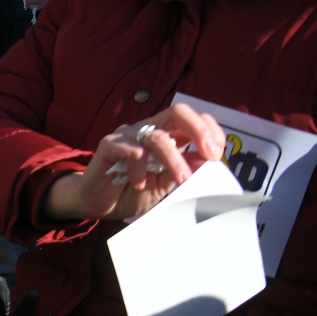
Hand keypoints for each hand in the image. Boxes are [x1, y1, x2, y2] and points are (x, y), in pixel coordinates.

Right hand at [43, 103, 225, 221]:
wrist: (99, 204)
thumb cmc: (133, 191)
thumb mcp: (168, 184)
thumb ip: (186, 169)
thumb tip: (209, 159)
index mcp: (166, 135)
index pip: (193, 119)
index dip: (210, 131)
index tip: (217, 155)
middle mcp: (148, 129)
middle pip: (177, 112)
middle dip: (199, 129)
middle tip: (211, 154)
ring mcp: (128, 135)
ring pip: (157, 136)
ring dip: (174, 160)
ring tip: (182, 180)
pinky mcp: (109, 145)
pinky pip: (132, 151)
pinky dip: (141, 170)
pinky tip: (139, 185)